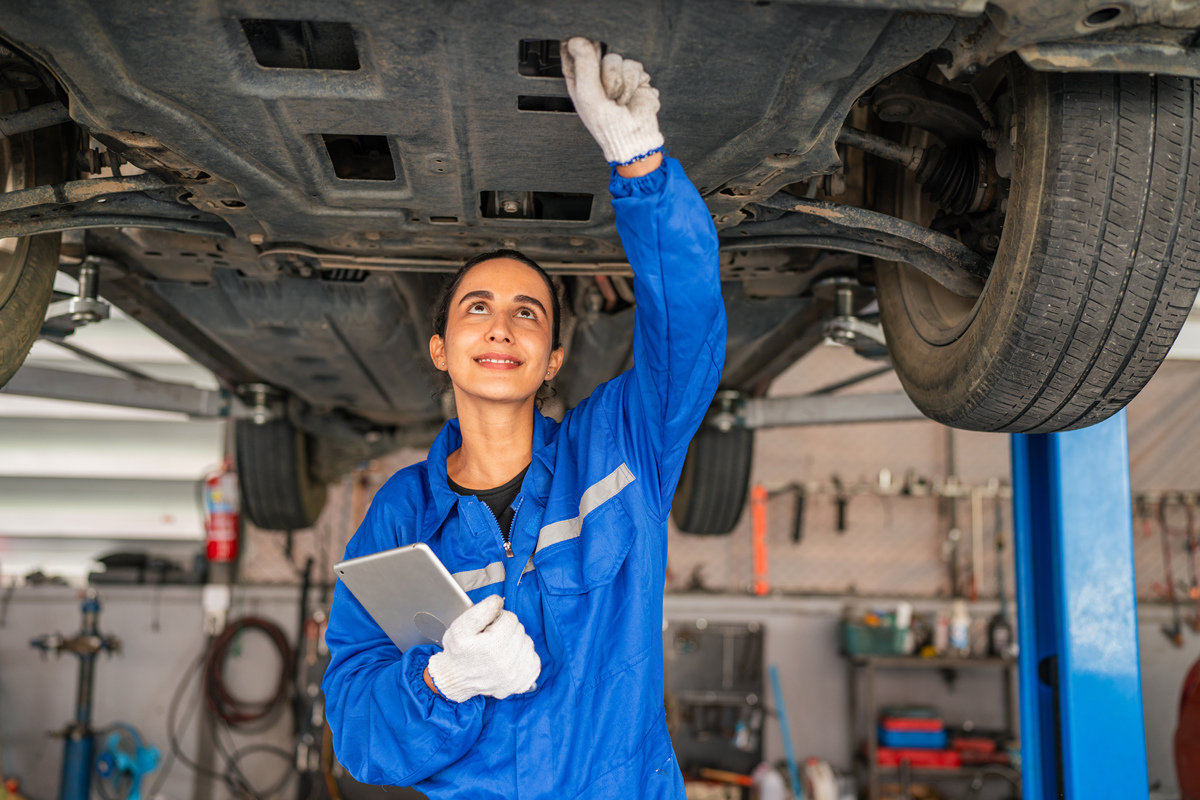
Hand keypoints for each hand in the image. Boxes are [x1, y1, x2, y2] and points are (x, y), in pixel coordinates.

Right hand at [425, 595, 539, 701]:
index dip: (498, 620)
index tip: (488, 629)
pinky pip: (534, 660)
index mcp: (494, 646)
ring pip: (528, 644)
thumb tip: (499, 601)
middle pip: (520, 630)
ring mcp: (518, 675)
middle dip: (507, 631)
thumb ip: (481, 610)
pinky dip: (524, 658)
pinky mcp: (524, 683)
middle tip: (491, 640)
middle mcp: (508, 662)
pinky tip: (509, 659)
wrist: (456, 679)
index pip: (510, 618)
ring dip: (516, 643)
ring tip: (499, 650)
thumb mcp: (460, 627)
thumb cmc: (458, 652)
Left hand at [561, 37, 663, 165]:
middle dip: (603, 71)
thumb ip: (584, 65)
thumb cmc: (607, 124)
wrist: (634, 137)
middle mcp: (597, 76)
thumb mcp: (588, 94)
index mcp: (579, 81)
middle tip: (604, 90)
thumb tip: (576, 40)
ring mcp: (617, 76)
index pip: (573, 54)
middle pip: (598, 52)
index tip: (579, 44)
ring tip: (618, 100)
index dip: (576, 46)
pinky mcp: (635, 78)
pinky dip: (633, 84)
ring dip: (619, 82)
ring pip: (617, 59)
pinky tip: (630, 98)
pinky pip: (634, 66)